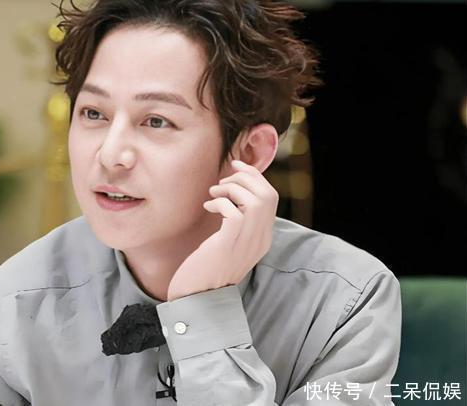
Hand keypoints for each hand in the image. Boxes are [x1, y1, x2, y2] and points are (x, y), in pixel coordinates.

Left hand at [166, 160, 278, 300]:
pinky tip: (208, 207)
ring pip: (255, 200)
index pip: (271, 197)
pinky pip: (234, 211)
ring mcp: (246, 243)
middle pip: (268, 194)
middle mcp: (260, 239)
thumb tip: (229, 191)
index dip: (255, 176)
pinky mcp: (229, 244)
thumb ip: (236, 222)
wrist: (195, 297)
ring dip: (232, 188)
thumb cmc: (205, 268)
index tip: (236, 166)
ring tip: (214, 193)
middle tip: (223, 181)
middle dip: (245, 177)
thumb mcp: (227, 242)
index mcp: (262, 238)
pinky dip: (220, 202)